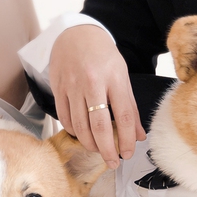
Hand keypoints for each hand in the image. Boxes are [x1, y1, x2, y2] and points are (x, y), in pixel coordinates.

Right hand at [50, 25, 144, 168]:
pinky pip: (65, 118)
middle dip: (107, 150)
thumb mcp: (122, 75)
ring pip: (80, 126)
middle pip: (100, 126)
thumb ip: (130, 106)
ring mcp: (73, 86)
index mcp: (114, 78)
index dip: (127, 139)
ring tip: (98, 150)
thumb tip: (138, 135)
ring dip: (90, 144)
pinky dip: (74, 132)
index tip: (129, 153)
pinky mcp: (58, 88)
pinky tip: (82, 135)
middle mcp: (92, 83)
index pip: (124, 116)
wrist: (76, 34)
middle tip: (113, 162)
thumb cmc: (103, 56)